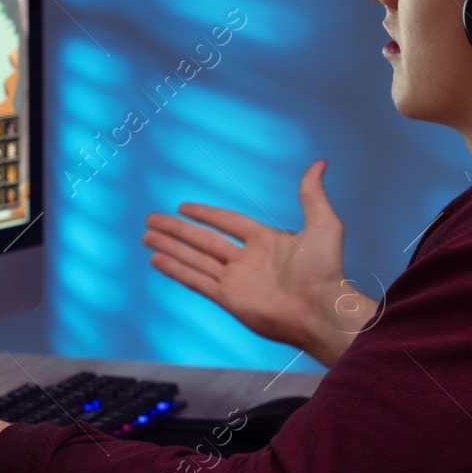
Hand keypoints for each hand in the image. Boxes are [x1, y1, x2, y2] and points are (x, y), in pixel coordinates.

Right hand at [142, 159, 375, 367]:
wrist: (320, 309)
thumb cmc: (325, 270)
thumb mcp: (323, 224)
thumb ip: (312, 194)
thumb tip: (320, 163)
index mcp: (266, 242)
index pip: (227, 222)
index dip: (205, 214)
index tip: (182, 206)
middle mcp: (247, 261)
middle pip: (203, 240)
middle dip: (176, 230)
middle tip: (150, 219)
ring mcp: (236, 281)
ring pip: (194, 258)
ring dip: (169, 247)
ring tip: (146, 236)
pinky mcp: (228, 299)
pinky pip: (195, 280)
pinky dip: (175, 269)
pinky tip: (156, 260)